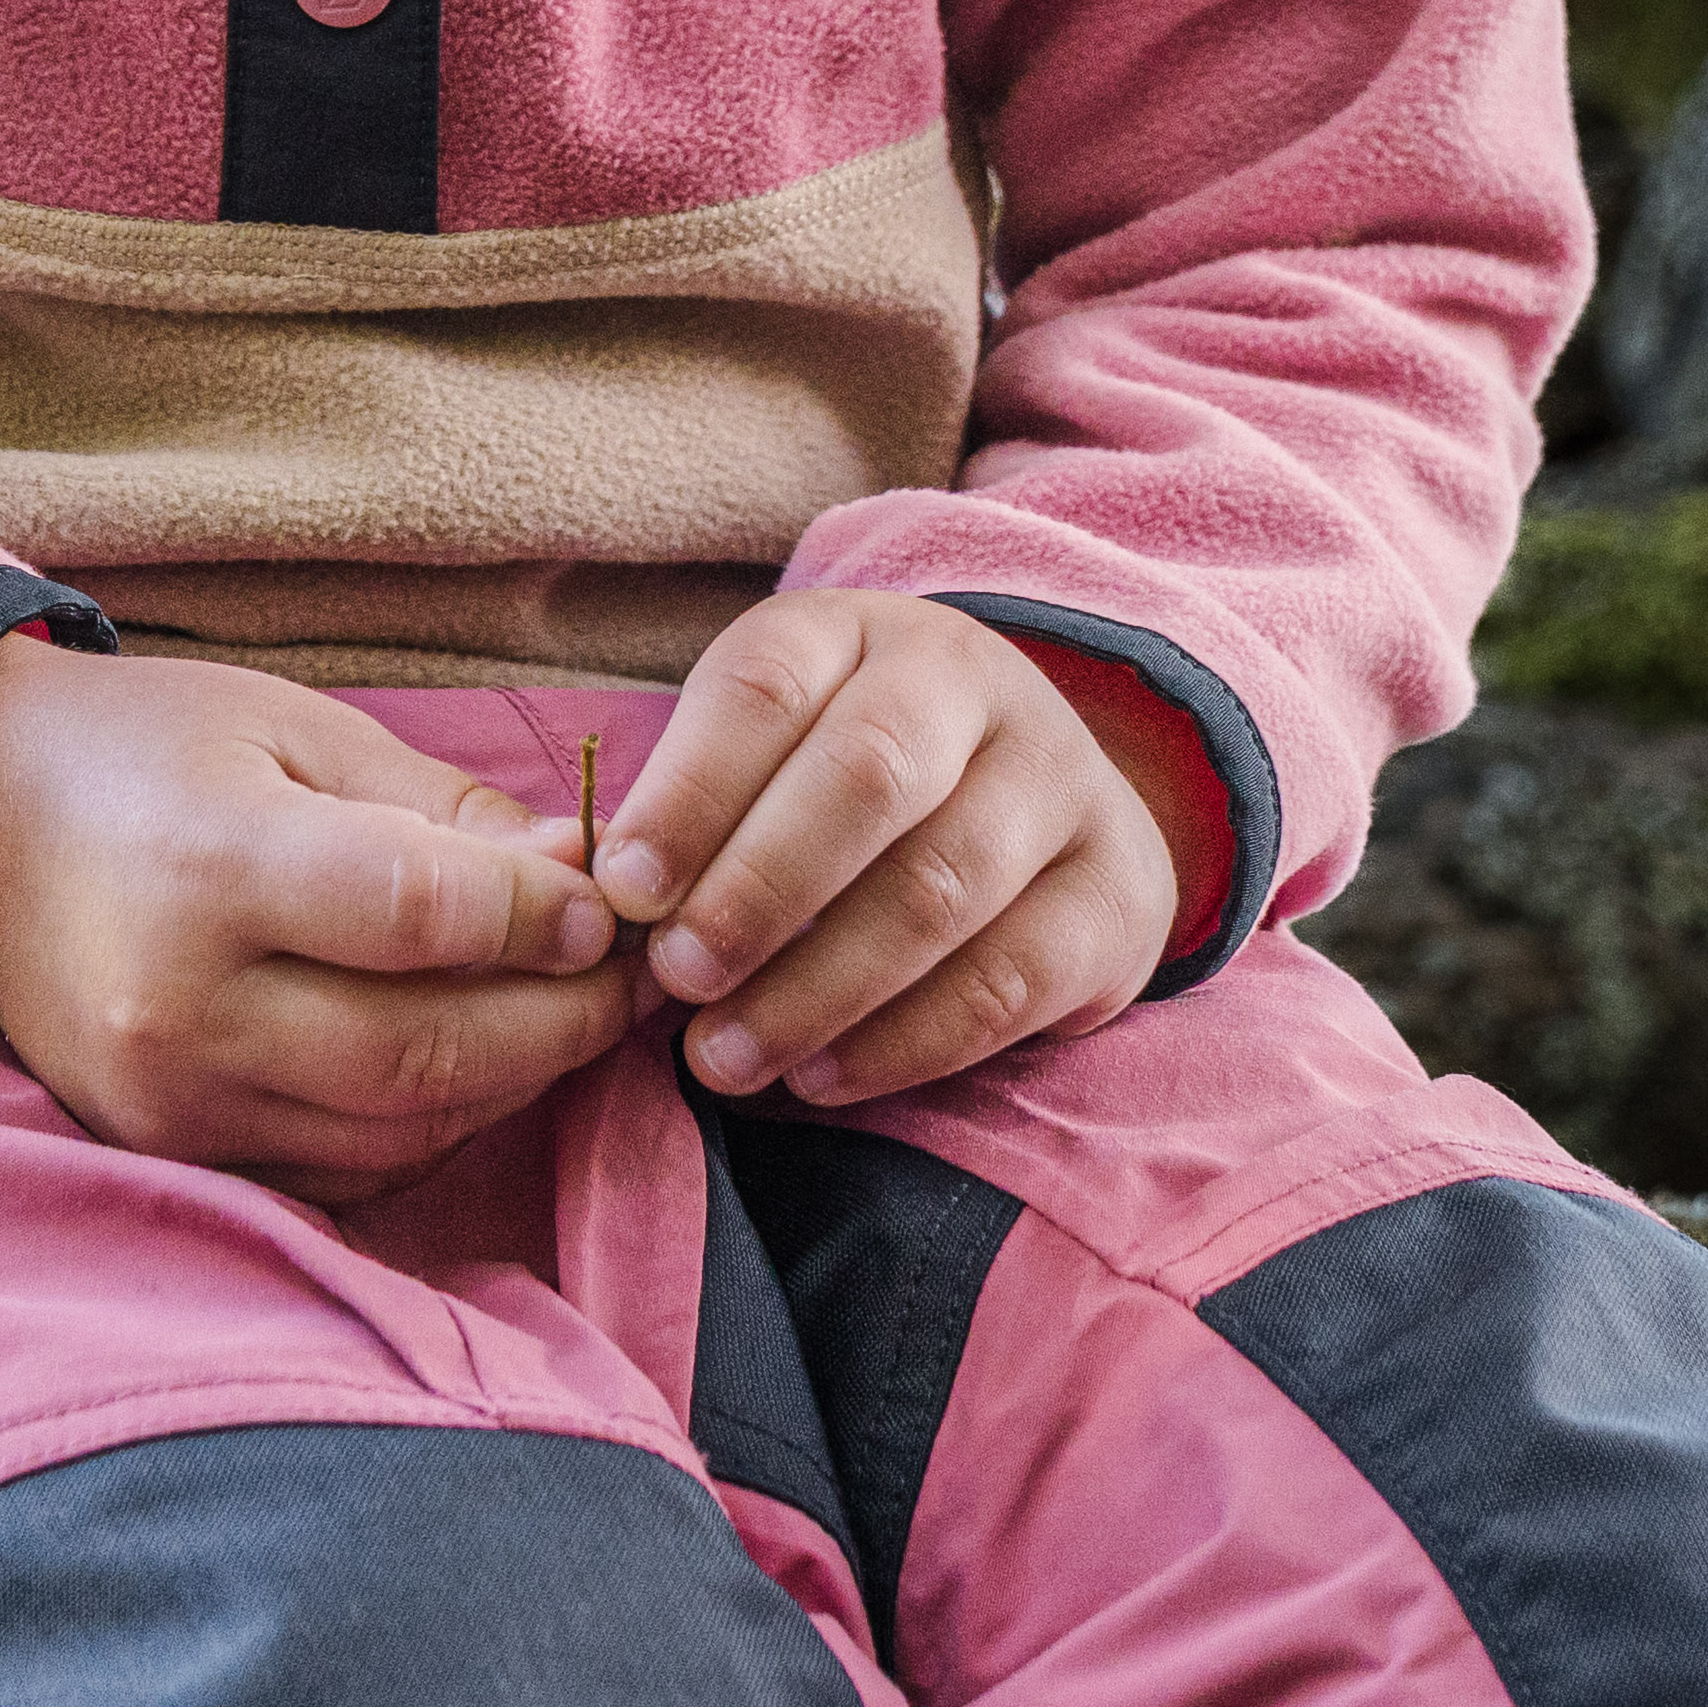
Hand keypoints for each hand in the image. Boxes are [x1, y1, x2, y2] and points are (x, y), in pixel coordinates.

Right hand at [0, 632, 637, 1197]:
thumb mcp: (291, 726)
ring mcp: (171, 1104)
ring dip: (509, 1085)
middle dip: (555, 1024)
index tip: (609, 909)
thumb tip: (583, 882)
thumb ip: (440, 809)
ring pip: (397, 1132)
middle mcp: (183, 1008)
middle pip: (422, 1052)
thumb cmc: (143, 752)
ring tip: (565, 1020)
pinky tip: (470, 1067)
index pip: (418, 917)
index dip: (538, 921)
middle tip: (628, 984)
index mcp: (213, 867)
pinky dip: (429, 1130)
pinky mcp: (170, 1157)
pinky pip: (344, 1174)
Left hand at [589, 591, 1179, 1106]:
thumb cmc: (852, 780)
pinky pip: (1010, 980)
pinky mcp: (1113, 894)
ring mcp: (1059, 783)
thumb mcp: (774, 748)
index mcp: (861, 630)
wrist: (1045, 794)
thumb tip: (594, 897)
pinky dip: (903, 1042)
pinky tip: (821, 1076)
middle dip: (759, 888)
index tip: (622, 891)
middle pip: (869, 773)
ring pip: (941, 886)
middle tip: (679, 979)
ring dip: (818, 987)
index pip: (771, 682)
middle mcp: (972, 685)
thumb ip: (693, 808)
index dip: (691, 790)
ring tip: (725, 1058)